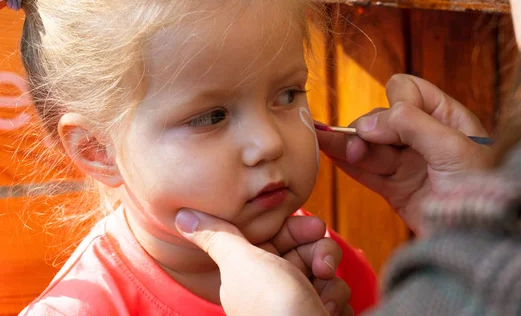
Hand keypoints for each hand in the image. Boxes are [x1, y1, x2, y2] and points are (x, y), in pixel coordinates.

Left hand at [175, 210, 352, 315]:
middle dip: (321, 254)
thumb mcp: (242, 264)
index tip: (315, 227)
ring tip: (324, 300)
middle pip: (307, 249)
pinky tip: (328, 314)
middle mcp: (274, 284)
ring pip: (326, 271)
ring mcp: (299, 300)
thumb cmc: (274, 307)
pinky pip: (337, 294)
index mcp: (251, 270)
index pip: (279, 235)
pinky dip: (337, 303)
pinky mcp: (319, 313)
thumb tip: (181, 215)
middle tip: (323, 266)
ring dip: (331, 284)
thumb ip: (218, 235)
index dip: (299, 228)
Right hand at [317, 74, 489, 233]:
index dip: (395, 103)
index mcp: (446, 117)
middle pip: (382, 119)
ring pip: (371, 146)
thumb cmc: (484, 187)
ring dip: (349, 144)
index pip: (407, 92)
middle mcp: (424, 137)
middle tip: (358, 144)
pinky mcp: (397, 189)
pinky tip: (331, 153)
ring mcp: (409, 164)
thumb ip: (410, 125)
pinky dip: (349, 165)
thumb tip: (367, 123)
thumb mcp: (452, 146)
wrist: (484, 238)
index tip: (390, 124)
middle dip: (368, 129)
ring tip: (325, 142)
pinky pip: (368, 173)